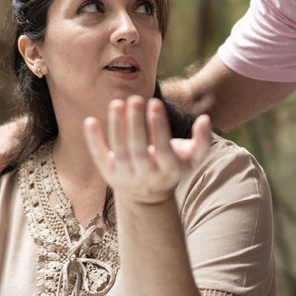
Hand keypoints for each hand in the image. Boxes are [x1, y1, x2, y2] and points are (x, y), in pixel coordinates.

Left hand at [84, 96, 212, 204]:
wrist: (146, 197)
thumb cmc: (171, 166)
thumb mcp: (191, 159)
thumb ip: (202, 140)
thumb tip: (205, 119)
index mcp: (168, 169)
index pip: (162, 148)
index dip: (158, 127)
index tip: (155, 103)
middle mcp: (146, 174)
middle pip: (139, 149)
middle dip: (136, 124)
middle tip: (135, 99)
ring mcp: (125, 175)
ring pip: (119, 151)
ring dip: (116, 126)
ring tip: (117, 102)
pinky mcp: (108, 172)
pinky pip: (98, 156)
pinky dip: (94, 140)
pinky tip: (90, 121)